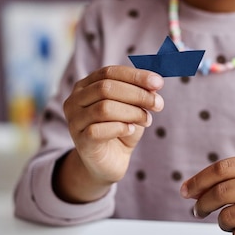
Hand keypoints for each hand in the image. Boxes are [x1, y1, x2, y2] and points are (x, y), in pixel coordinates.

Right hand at [57, 66, 163, 200]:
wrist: (110, 161)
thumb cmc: (121, 129)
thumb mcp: (133, 108)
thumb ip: (140, 94)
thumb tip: (154, 83)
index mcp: (86, 85)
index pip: (109, 72)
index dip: (135, 76)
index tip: (159, 82)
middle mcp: (75, 100)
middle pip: (106, 88)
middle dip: (137, 94)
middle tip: (158, 103)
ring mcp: (75, 121)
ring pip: (104, 108)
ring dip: (132, 112)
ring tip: (146, 120)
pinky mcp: (81, 141)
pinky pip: (99, 130)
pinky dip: (120, 128)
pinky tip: (130, 130)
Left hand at [180, 154, 234, 234]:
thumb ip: (233, 178)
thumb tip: (189, 189)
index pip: (224, 168)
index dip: (199, 180)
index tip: (185, 192)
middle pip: (222, 193)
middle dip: (203, 204)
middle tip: (198, 211)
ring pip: (229, 217)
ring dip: (222, 223)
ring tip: (230, 222)